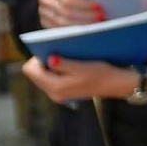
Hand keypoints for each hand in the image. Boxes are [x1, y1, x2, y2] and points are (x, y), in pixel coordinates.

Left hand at [21, 56, 136, 104]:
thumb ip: (63, 64)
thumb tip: (48, 58)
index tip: (51, 51)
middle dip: (43, 62)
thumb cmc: (101, 74)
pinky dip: (56, 72)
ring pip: (42, 77)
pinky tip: (70, 67)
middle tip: (60, 54)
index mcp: (55, 86)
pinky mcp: (64, 93)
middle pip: (34, 74)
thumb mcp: (82, 67)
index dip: (36, 58)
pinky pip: (51, 80)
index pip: (30, 70)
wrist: (117, 85)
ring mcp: (58, 94)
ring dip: (50, 67)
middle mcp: (53, 93)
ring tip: (66, 60)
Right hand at [37, 0, 103, 28]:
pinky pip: (58, 29)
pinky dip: (73, 30)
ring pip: (62, 22)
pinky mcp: (44, 22)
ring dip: (81, 24)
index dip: (84, 4)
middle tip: (100, 17)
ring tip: (96, 24)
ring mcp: (43, 12)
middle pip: (66, 12)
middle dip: (86, 16)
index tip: (99, 7)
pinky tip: (86, 30)